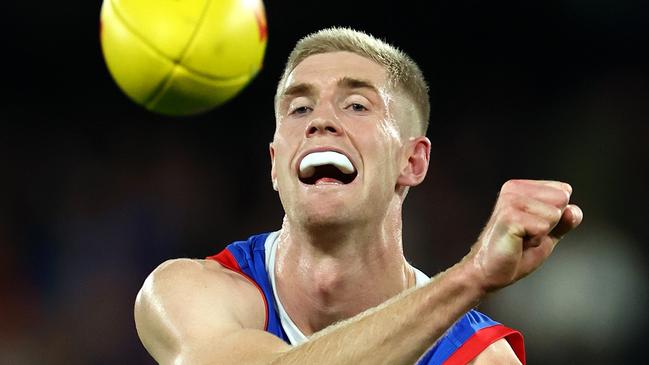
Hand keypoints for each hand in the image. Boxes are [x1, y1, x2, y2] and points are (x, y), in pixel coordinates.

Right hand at [466, 179, 582, 291]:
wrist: (489, 271)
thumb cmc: (516, 252)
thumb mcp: (548, 234)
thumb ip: (565, 220)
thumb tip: (573, 210)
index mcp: (520, 187)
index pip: (564, 191)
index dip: (555, 216)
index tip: (533, 227)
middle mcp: (513, 189)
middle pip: (561, 200)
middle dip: (550, 224)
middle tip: (527, 234)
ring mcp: (510, 202)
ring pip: (554, 214)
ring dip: (542, 233)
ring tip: (521, 238)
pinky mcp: (509, 217)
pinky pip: (543, 227)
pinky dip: (535, 240)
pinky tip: (518, 242)